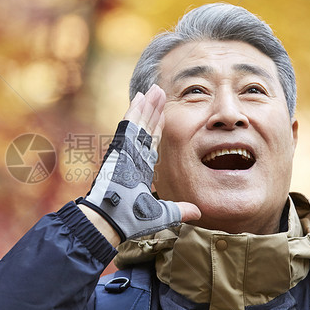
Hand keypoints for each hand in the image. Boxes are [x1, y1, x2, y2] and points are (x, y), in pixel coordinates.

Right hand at [78, 86, 199, 243]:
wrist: (111, 219)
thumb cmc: (131, 220)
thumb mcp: (163, 214)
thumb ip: (180, 210)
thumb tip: (198, 211)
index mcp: (138, 171)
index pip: (150, 145)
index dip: (156, 129)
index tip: (162, 115)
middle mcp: (132, 158)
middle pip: (145, 128)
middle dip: (153, 111)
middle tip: (159, 92)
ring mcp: (125, 152)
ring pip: (139, 123)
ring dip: (147, 105)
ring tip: (154, 89)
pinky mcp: (120, 148)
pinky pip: (129, 124)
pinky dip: (136, 110)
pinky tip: (141, 96)